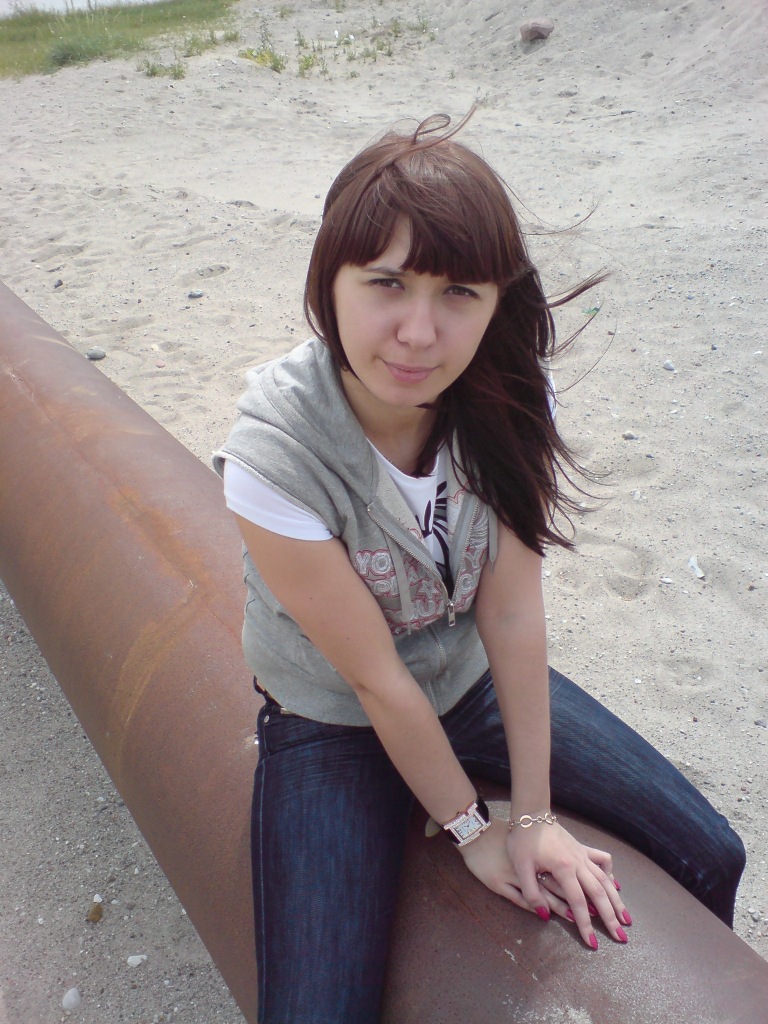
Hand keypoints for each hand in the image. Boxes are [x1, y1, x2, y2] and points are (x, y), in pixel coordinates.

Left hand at [505, 818, 630, 948]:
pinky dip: (610, 873)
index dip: (585, 925)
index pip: (579, 903)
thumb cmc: (522, 839)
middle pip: (599, 894)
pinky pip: (602, 860)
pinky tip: (614, 884)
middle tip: (622, 938)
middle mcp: (578, 862)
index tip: (593, 944)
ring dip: (616, 900)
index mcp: (564, 868)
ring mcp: (582, 854)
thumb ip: (531, 892)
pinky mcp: (582, 847)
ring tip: (626, 918)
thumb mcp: (520, 866)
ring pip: (605, 879)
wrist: (529, 814)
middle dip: (611, 918)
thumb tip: (544, 915)